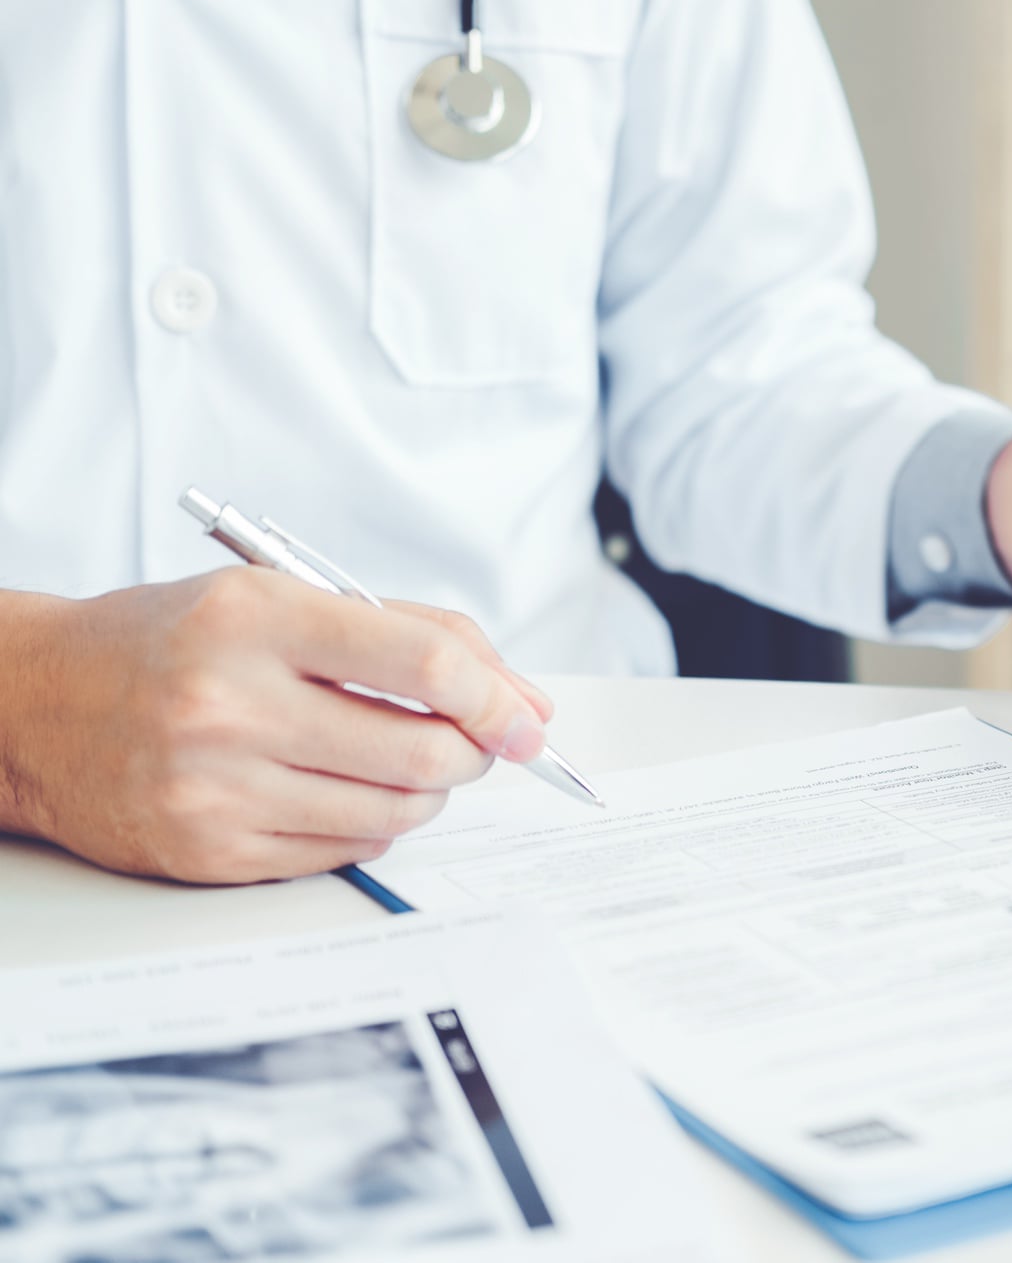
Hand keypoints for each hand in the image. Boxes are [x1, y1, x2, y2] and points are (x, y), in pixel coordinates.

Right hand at [0, 568, 553, 884]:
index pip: (422, 664)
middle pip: (422, 750)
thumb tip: (524, 700)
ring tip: (406, 759)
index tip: (528, 718)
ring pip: (396, 810)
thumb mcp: (283, 595)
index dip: (497, 697)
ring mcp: (216, 786)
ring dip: (430, 789)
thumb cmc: (174, 640)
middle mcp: (230, 704)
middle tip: (477, 741)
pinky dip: (375, 822)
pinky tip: (347, 790)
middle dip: (476, 751)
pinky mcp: (209, 850)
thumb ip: (413, 634)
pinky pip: (347, 850)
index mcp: (256, 618)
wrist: (35, 704)